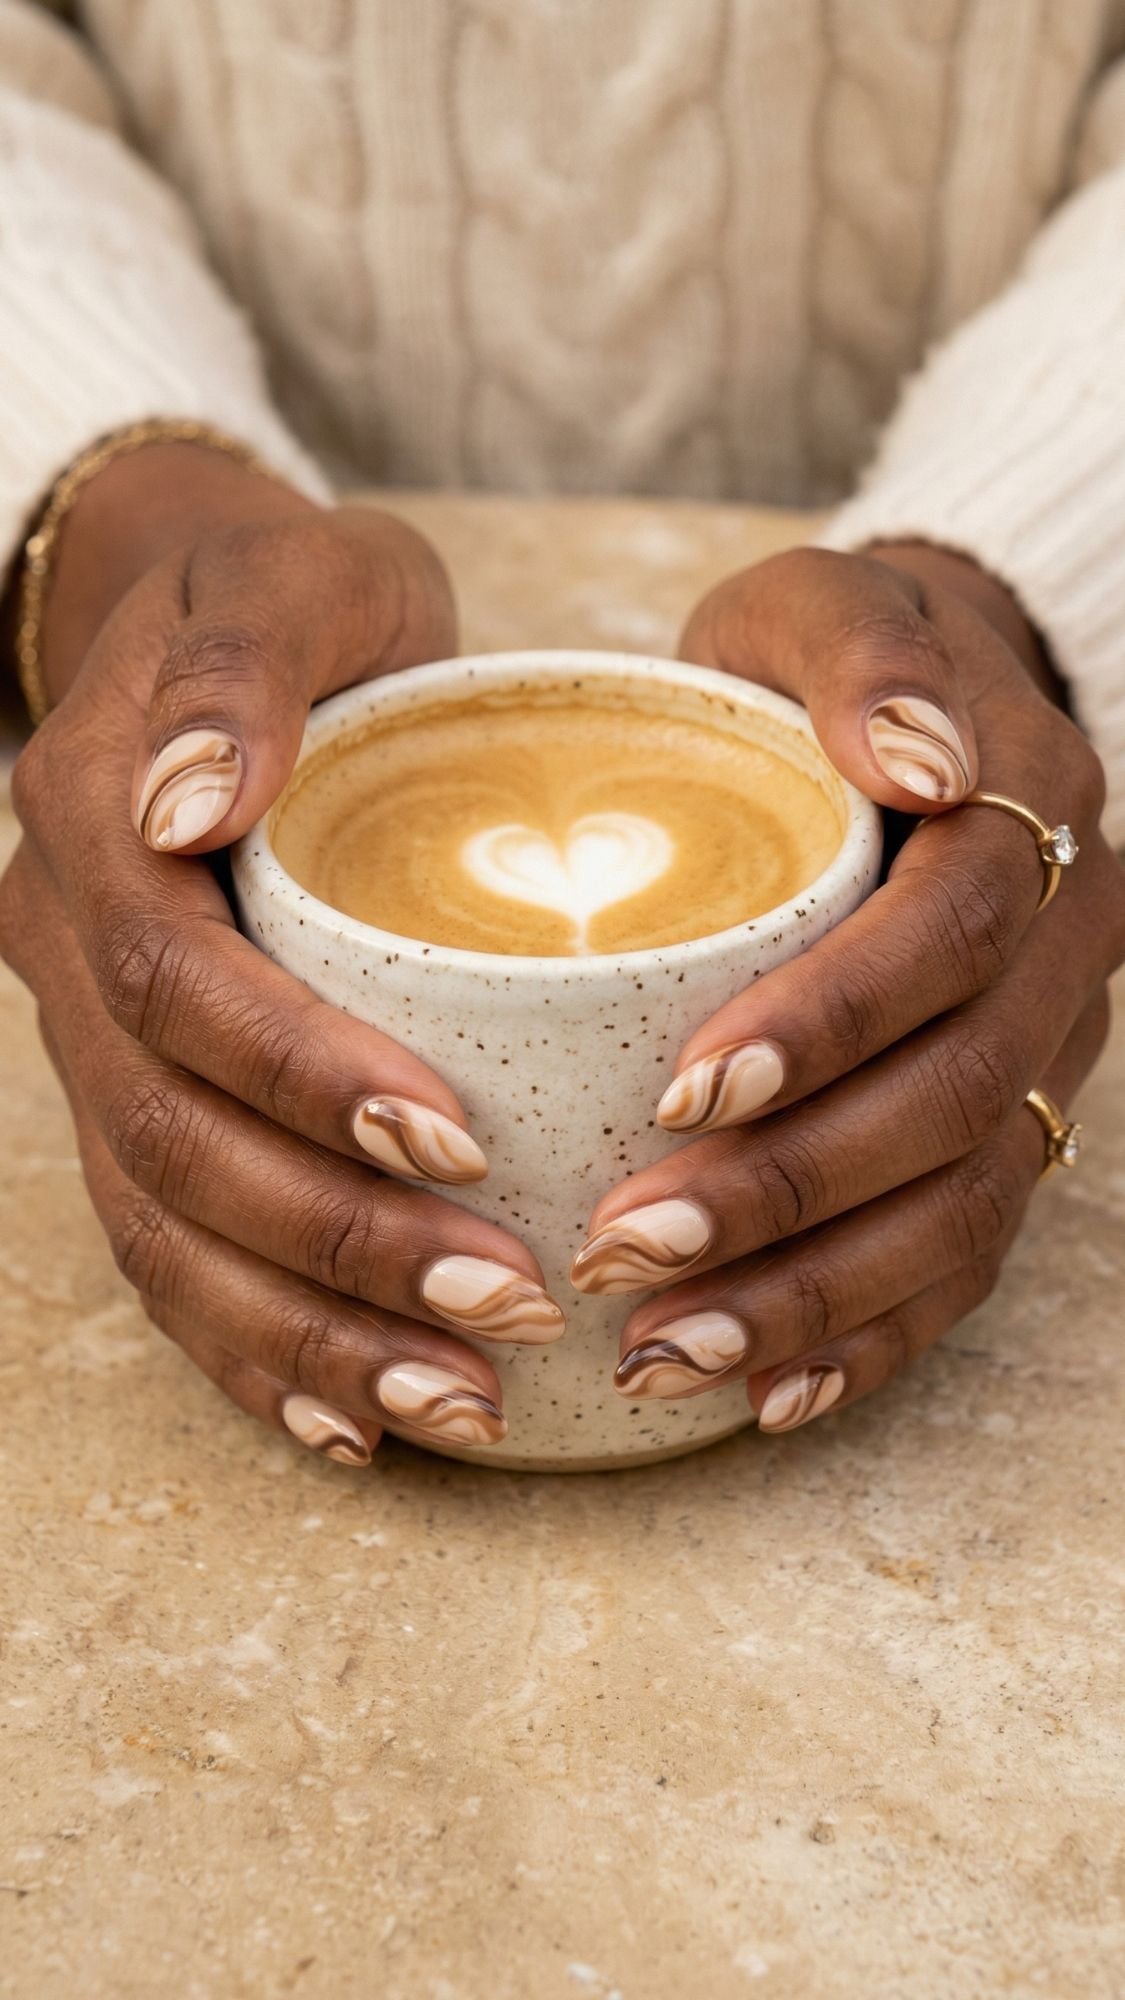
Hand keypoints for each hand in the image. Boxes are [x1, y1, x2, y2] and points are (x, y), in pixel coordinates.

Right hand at [1, 443, 564, 1465]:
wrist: (220, 640)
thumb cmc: (298, 606)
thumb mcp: (291, 578)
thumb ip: (240, 668)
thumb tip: (188, 799)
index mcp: (92, 828)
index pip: (175, 986)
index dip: (303, 1079)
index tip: (460, 1138)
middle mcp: (65, 954)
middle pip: (174, 1142)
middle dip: (338, 1241)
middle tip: (510, 1306)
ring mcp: (87, 1046)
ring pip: (165, 1230)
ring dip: (309, 1334)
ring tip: (463, 1405)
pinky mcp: (135, 1104)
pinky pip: (168, 1257)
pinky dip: (257, 1353)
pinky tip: (360, 1425)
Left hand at [571, 543, 1124, 1433]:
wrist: (920, 723)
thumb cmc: (825, 673)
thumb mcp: (825, 608)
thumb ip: (858, 653)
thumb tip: (913, 748)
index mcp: (1029, 819)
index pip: (947, 938)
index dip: (830, 1024)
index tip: (681, 1092)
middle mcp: (1061, 955)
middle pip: (954, 1102)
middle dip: (792, 1192)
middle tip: (627, 1253)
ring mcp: (1049, 1058)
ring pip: (963, 1208)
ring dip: (814, 1295)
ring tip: (662, 1353)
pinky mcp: (1013, 1131)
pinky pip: (967, 1262)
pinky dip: (871, 1338)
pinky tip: (763, 1395)